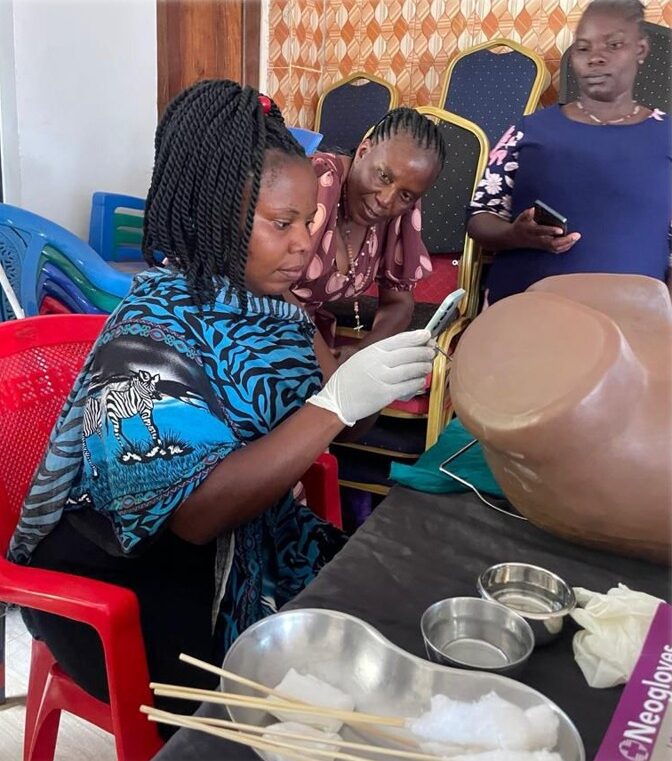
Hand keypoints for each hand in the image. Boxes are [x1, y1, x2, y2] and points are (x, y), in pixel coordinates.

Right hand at [307, 329, 434, 424]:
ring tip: (428, 365)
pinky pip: (407, 386)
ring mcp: (383, 378)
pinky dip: (417, 383)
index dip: (416, 337)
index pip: (399, 340)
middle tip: (431, 351)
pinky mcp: (386, 394)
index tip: (427, 335)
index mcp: (372, 351)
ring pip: (411, 370)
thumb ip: (381, 353)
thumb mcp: (361, 358)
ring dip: (423, 367)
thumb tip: (404, 348)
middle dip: (424, 352)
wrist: (337, 400)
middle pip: (408, 354)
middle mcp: (378, 362)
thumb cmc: (349, 379)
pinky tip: (421, 381)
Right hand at [510, 207, 580, 253]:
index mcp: (531, 231)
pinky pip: (555, 250)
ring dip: (567, 244)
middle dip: (565, 241)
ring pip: (555, 248)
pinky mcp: (544, 247)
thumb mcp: (521, 218)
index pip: (541, 232)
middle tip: (577, 235)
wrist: (514, 239)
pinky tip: (572, 242)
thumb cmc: (520, 225)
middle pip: (552, 244)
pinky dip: (565, 247)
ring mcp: (541, 245)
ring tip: (576, 237)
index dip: (551, 231)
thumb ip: (527, 214)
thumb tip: (533, 209)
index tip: (561, 230)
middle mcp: (537, 240)